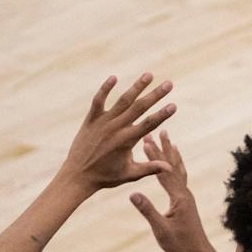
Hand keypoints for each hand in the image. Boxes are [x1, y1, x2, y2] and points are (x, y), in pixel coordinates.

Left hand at [59, 74, 175, 194]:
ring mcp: (103, 122)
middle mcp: (116, 128)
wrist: (78, 176)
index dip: (163, 114)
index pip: (149, 124)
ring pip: (122, 100)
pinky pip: (98, 101)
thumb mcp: (130, 174)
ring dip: (136, 87)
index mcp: (127, 141)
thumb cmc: (106, 177)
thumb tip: (170, 167)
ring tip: (149, 75)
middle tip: (169, 83)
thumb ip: (150, 168)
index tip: (174, 105)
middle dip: (155, 95)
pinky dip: (105, 89)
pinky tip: (114, 77)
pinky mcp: (91, 120)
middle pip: (139, 107)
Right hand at [129, 131, 222, 251]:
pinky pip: (180, 177)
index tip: (146, 140)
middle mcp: (185, 193)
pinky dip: (176, 165)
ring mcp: (187, 196)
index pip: (163, 172)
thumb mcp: (160, 229)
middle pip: (172, 166)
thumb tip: (132, 193)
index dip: (154, 156)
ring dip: (171, 153)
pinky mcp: (186, 201)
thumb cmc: (180, 245)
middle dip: (163, 148)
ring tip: (167, 138)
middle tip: (158, 130)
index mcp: (179, 198)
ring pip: (178, 169)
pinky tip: (174, 161)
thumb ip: (147, 210)